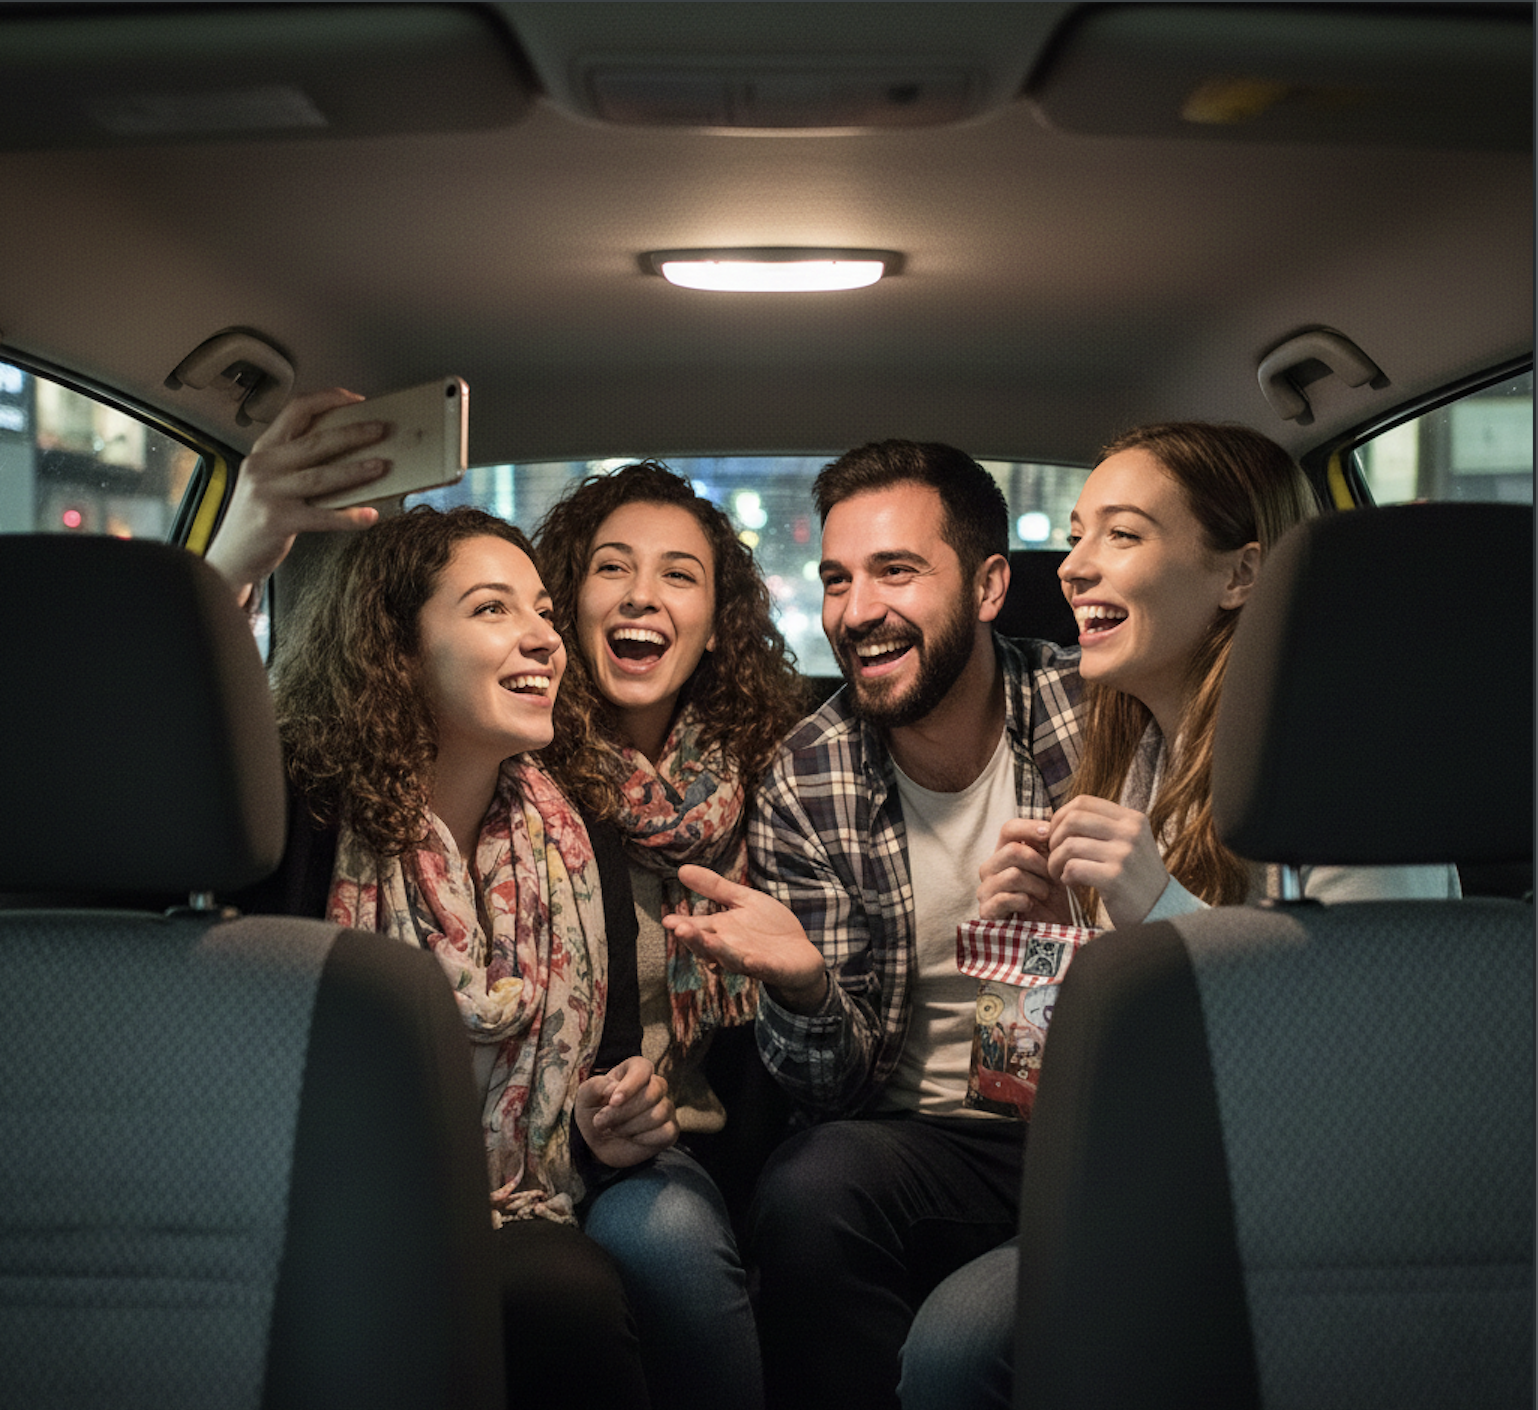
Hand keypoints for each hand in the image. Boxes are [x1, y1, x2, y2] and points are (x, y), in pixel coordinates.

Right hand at [204, 387, 391, 605]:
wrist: (229, 556)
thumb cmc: (257, 517)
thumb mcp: (268, 479)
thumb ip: (296, 463)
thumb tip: (348, 452)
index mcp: (264, 450)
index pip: (296, 410)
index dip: (328, 400)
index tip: (356, 399)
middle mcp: (264, 466)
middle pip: (315, 442)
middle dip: (353, 434)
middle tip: (381, 429)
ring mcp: (269, 493)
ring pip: (321, 476)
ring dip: (355, 470)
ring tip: (381, 466)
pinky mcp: (278, 521)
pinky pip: (322, 516)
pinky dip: (348, 516)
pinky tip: (369, 515)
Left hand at [574, 1055, 677, 1169]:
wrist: (598, 1142)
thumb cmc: (593, 1111)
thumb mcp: (585, 1097)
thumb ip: (595, 1086)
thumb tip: (614, 1088)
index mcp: (635, 1069)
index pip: (643, 1069)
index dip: (630, 1085)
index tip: (613, 1102)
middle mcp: (655, 1085)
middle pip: (651, 1093)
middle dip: (623, 1112)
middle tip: (600, 1122)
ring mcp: (665, 1107)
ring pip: (657, 1115)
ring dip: (628, 1127)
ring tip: (613, 1129)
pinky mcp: (670, 1129)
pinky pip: (666, 1132)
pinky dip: (644, 1139)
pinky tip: (631, 1138)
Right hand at [664, 864, 827, 1013]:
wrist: (800, 952)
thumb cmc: (769, 927)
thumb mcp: (743, 900)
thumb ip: (714, 888)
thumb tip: (682, 870)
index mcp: (722, 930)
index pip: (698, 928)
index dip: (683, 926)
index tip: (667, 920)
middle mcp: (731, 947)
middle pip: (708, 945)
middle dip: (695, 939)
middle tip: (680, 929)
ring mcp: (751, 960)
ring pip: (730, 958)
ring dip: (718, 951)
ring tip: (707, 941)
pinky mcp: (773, 968)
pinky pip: (762, 968)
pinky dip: (756, 965)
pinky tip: (750, 959)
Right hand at [977, 817, 1074, 922]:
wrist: (1051, 931)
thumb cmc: (1052, 898)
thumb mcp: (1052, 867)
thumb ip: (1047, 845)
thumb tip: (1049, 826)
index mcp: (1004, 853)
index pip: (1009, 828)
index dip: (1031, 829)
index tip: (1051, 837)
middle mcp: (990, 868)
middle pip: (1012, 850)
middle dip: (1040, 864)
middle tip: (1052, 877)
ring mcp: (985, 890)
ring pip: (1013, 874)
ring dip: (1037, 885)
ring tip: (1044, 894)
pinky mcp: (986, 911)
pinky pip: (1005, 897)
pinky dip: (1024, 900)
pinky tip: (1031, 905)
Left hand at [1045, 796, 1170, 927]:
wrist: (1161, 911)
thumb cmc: (1134, 877)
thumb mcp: (1128, 843)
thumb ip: (1102, 827)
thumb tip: (1058, 817)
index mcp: (1132, 819)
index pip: (1083, 802)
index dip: (1061, 816)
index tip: (1056, 835)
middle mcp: (1130, 832)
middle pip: (1072, 820)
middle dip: (1054, 838)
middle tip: (1055, 856)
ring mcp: (1124, 854)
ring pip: (1069, 845)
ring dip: (1055, 861)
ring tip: (1060, 872)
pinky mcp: (1115, 878)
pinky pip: (1073, 868)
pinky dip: (1065, 876)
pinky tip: (1071, 883)